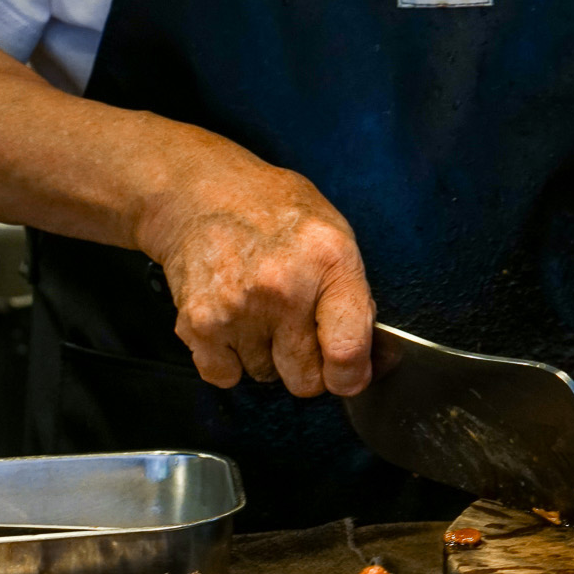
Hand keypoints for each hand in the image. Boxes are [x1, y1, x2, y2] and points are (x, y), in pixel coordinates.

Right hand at [134, 129, 373, 397]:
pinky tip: (233, 322)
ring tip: (259, 309)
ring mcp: (238, 309)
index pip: (346, 351)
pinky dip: (227, 360)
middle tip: (296, 329)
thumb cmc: (273, 213)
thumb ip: (355, 300)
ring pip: (265, 376)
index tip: (348, 374)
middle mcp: (283, 288)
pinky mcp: (199, 323)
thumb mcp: (334, 237)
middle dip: (307, 365)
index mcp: (328, 262)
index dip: (351, 376)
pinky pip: (224, 375)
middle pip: (306, 380)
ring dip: (265, 355)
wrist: (201, 193)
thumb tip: (373, 359)